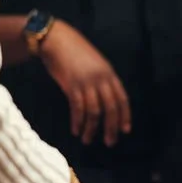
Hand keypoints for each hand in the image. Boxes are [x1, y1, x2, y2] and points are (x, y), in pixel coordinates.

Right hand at [40, 20, 130, 146]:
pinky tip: (76, 130)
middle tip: (110, 142)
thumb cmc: (74, 52)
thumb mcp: (95, 64)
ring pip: (94, 112)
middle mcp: (101, 79)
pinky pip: (78, 108)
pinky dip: (78, 122)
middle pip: (111, 108)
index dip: (125, 116)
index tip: (125, 130)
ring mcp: (87, 82)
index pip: (122, 99)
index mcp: (110, 74)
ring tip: (87, 140)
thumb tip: (106, 99)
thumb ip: (102, 79)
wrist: (56, 40)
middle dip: (111, 127)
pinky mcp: (72, 85)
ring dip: (91, 129)